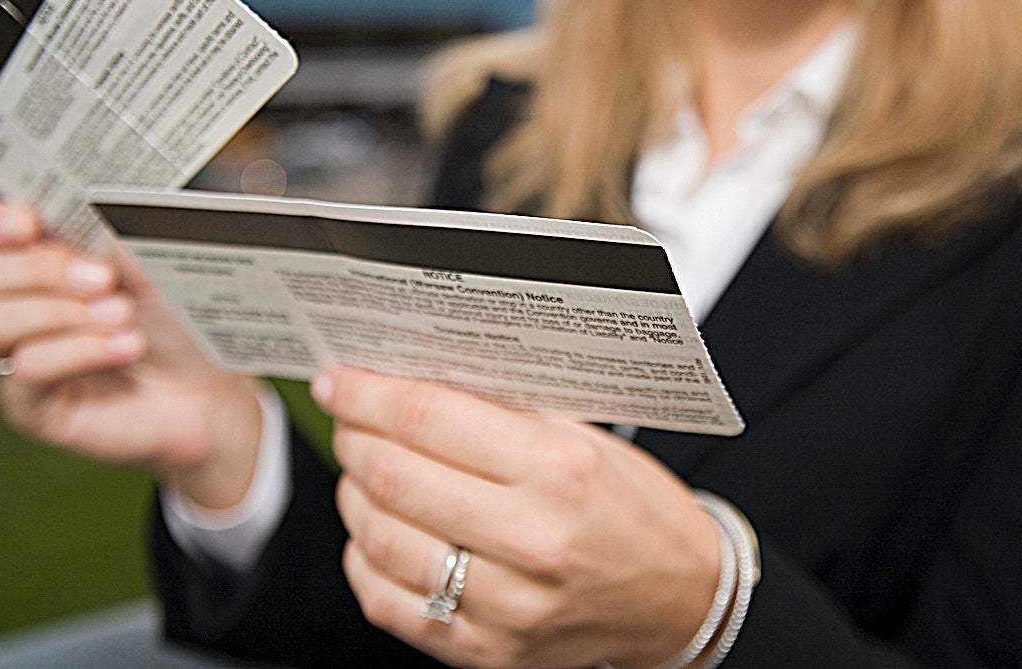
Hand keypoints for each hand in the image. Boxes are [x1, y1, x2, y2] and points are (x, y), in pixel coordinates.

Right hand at [0, 198, 262, 508]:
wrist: (215, 385)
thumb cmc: (184, 317)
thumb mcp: (157, 263)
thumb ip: (117, 231)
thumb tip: (94, 208)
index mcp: (40, 255)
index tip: (29, 222)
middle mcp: (20, 303)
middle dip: (38, 269)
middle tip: (102, 276)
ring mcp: (21, 355)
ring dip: (63, 313)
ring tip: (123, 314)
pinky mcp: (33, 404)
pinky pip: (27, 369)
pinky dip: (80, 351)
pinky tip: (126, 346)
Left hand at [313, 367, 720, 667]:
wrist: (680, 598)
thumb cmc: (636, 511)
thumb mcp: (586, 438)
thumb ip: (503, 413)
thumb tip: (415, 381)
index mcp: (559, 470)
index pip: (430, 419)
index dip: (369, 395)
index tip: (341, 383)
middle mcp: (532, 540)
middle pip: (396, 477)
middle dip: (354, 437)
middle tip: (348, 419)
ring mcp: (507, 606)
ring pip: (382, 540)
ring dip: (354, 495)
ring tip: (363, 473)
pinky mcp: (489, 652)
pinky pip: (391, 604)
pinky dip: (366, 561)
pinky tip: (378, 533)